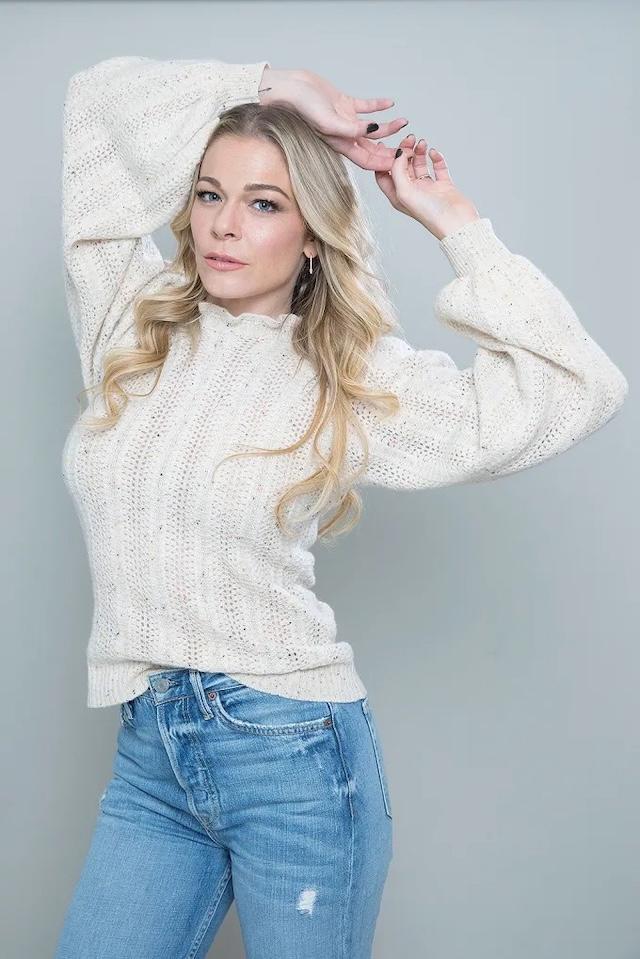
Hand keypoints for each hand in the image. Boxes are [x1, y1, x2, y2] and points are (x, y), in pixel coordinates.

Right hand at [259, 67, 408, 170]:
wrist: (290, 87)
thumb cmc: (302, 107)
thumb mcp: (327, 120)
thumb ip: (349, 129)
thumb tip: (372, 130)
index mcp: (340, 144)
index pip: (367, 161)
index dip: (384, 163)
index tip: (400, 160)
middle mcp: (344, 135)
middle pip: (373, 149)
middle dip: (390, 149)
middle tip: (409, 147)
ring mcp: (345, 119)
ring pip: (373, 128)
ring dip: (389, 127)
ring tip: (404, 123)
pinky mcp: (344, 103)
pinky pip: (365, 107)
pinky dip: (378, 106)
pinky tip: (390, 104)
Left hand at [374, 132, 480, 240]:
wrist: (457, 222)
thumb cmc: (430, 214)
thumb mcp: (405, 192)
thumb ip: (397, 171)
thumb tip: (398, 153)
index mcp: (398, 196)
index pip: (384, 175)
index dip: (382, 160)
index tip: (385, 144)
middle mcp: (411, 192)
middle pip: (402, 167)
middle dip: (403, 151)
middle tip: (409, 139)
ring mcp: (427, 188)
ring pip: (419, 165)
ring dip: (419, 152)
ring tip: (421, 142)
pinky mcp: (443, 185)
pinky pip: (438, 167)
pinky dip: (436, 158)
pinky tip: (434, 152)